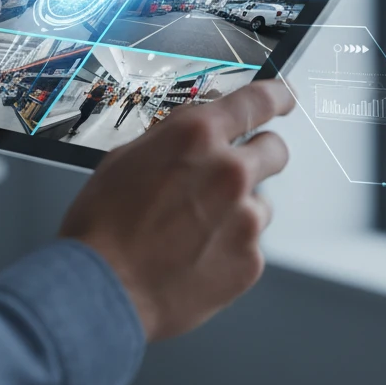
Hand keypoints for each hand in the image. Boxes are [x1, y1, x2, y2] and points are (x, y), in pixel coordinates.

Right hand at [59, 79, 293, 341]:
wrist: (101, 288)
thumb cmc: (102, 225)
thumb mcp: (126, 158)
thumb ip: (173, 139)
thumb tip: (194, 131)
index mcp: (197, 137)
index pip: (257, 100)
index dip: (277, 96)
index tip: (284, 98)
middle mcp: (229, 172)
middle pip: (275, 150)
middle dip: (259, 155)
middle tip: (232, 174)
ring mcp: (245, 219)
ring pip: (260, 202)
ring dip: (238, 209)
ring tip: (194, 229)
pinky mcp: (249, 260)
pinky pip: (250, 245)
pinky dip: (229, 247)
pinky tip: (194, 255)